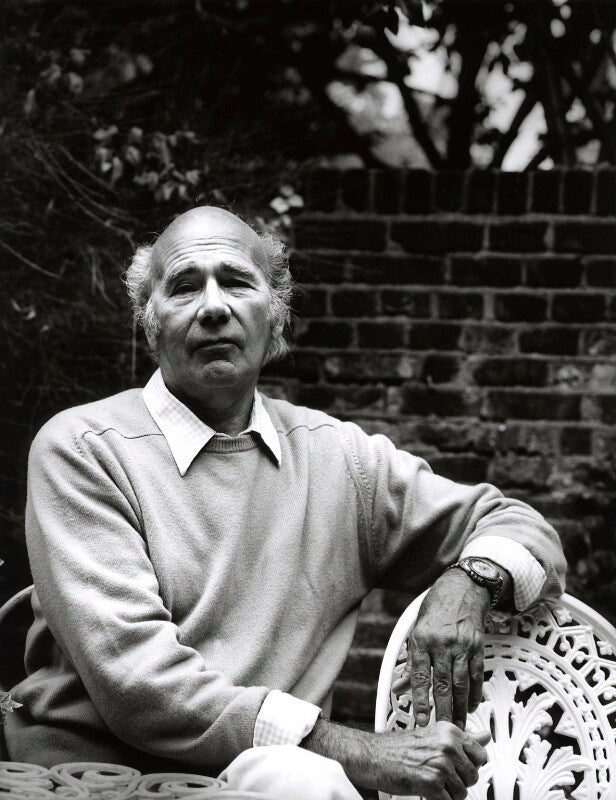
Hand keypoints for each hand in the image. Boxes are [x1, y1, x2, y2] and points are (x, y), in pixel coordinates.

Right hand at [371, 722, 489, 798]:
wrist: (374, 755)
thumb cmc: (399, 746)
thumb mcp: (433, 735)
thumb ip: (462, 739)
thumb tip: (486, 737)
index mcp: (449, 731)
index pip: (480, 754)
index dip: (472, 764)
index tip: (461, 767)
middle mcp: (447, 745)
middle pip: (473, 775)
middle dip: (459, 781)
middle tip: (441, 776)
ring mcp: (440, 764)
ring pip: (463, 791)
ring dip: (449, 793)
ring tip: (432, 782)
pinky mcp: (432, 783)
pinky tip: (428, 790)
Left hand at [392, 570, 489, 728]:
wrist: (462, 589)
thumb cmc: (435, 610)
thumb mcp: (416, 631)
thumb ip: (410, 661)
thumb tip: (400, 686)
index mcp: (421, 640)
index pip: (419, 676)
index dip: (420, 700)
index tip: (420, 720)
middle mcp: (441, 644)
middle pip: (442, 684)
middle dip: (443, 711)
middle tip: (443, 731)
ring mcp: (461, 645)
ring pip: (461, 683)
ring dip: (460, 708)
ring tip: (458, 725)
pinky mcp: (477, 647)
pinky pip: (476, 675)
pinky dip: (474, 693)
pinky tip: (471, 706)